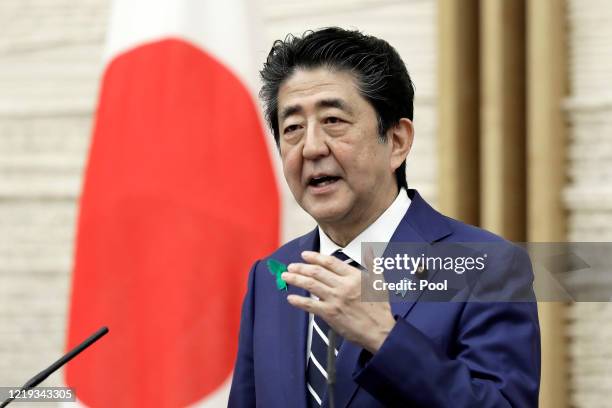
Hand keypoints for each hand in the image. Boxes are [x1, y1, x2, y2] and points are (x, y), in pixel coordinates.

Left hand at [281, 250, 395, 353]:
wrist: (380, 331)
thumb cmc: (379, 308)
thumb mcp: (379, 282)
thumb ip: (372, 265)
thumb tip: (370, 253)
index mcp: (354, 276)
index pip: (330, 262)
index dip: (315, 257)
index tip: (305, 255)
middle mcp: (343, 286)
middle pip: (316, 272)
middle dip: (301, 267)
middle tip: (291, 266)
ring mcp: (335, 299)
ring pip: (311, 285)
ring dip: (296, 279)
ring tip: (286, 276)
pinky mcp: (330, 314)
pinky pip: (310, 305)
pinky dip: (299, 301)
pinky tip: (291, 298)